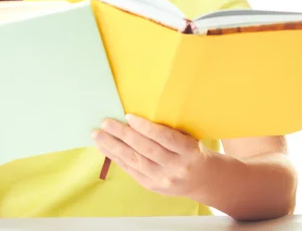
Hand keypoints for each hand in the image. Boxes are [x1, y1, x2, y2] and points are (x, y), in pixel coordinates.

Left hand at [92, 114, 213, 197]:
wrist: (203, 179)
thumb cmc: (192, 150)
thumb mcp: (189, 137)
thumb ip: (168, 128)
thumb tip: (135, 115)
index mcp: (189, 151)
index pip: (165, 138)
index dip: (146, 127)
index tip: (127, 116)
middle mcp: (177, 167)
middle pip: (146, 150)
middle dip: (122, 135)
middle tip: (105, 122)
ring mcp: (164, 179)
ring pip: (135, 161)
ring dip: (113, 147)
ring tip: (97, 135)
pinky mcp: (152, 187)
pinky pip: (131, 170)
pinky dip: (115, 158)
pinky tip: (103, 148)